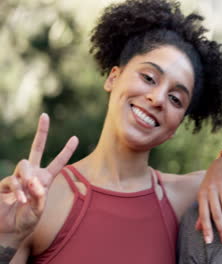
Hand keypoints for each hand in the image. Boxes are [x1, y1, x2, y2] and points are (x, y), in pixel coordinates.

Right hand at [0, 113, 77, 245]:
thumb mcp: (39, 210)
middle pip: (36, 148)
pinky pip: (12, 181)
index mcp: (45, 179)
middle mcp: (32, 175)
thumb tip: (33, 181)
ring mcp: (18, 178)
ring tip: (26, 198)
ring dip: (27, 179)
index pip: (57, 162)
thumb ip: (39, 196)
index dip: (66, 151)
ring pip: (24, 165)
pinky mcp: (4, 184)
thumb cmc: (27, 221)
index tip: (75, 138)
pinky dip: (18, 190)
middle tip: (45, 116)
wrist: (10, 231)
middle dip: (41, 132)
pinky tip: (21, 200)